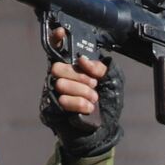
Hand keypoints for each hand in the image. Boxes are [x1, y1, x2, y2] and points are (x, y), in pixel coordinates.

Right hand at [39, 27, 123, 156]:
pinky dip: (79, 104)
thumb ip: (102, 67)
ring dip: (82, 92)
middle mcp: (62, 78)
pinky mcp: (52, 108)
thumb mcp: (113, 81)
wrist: (103, 132)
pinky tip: (88, 109)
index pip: (60, 49)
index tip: (61, 31)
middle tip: (94, 85)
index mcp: (76, 68)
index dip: (57, 39)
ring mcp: (55, 93)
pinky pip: (62, 101)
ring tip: (93, 100)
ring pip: (61, 84)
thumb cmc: (107, 106)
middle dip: (79, 76)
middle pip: (59, 67)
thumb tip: (83, 60)